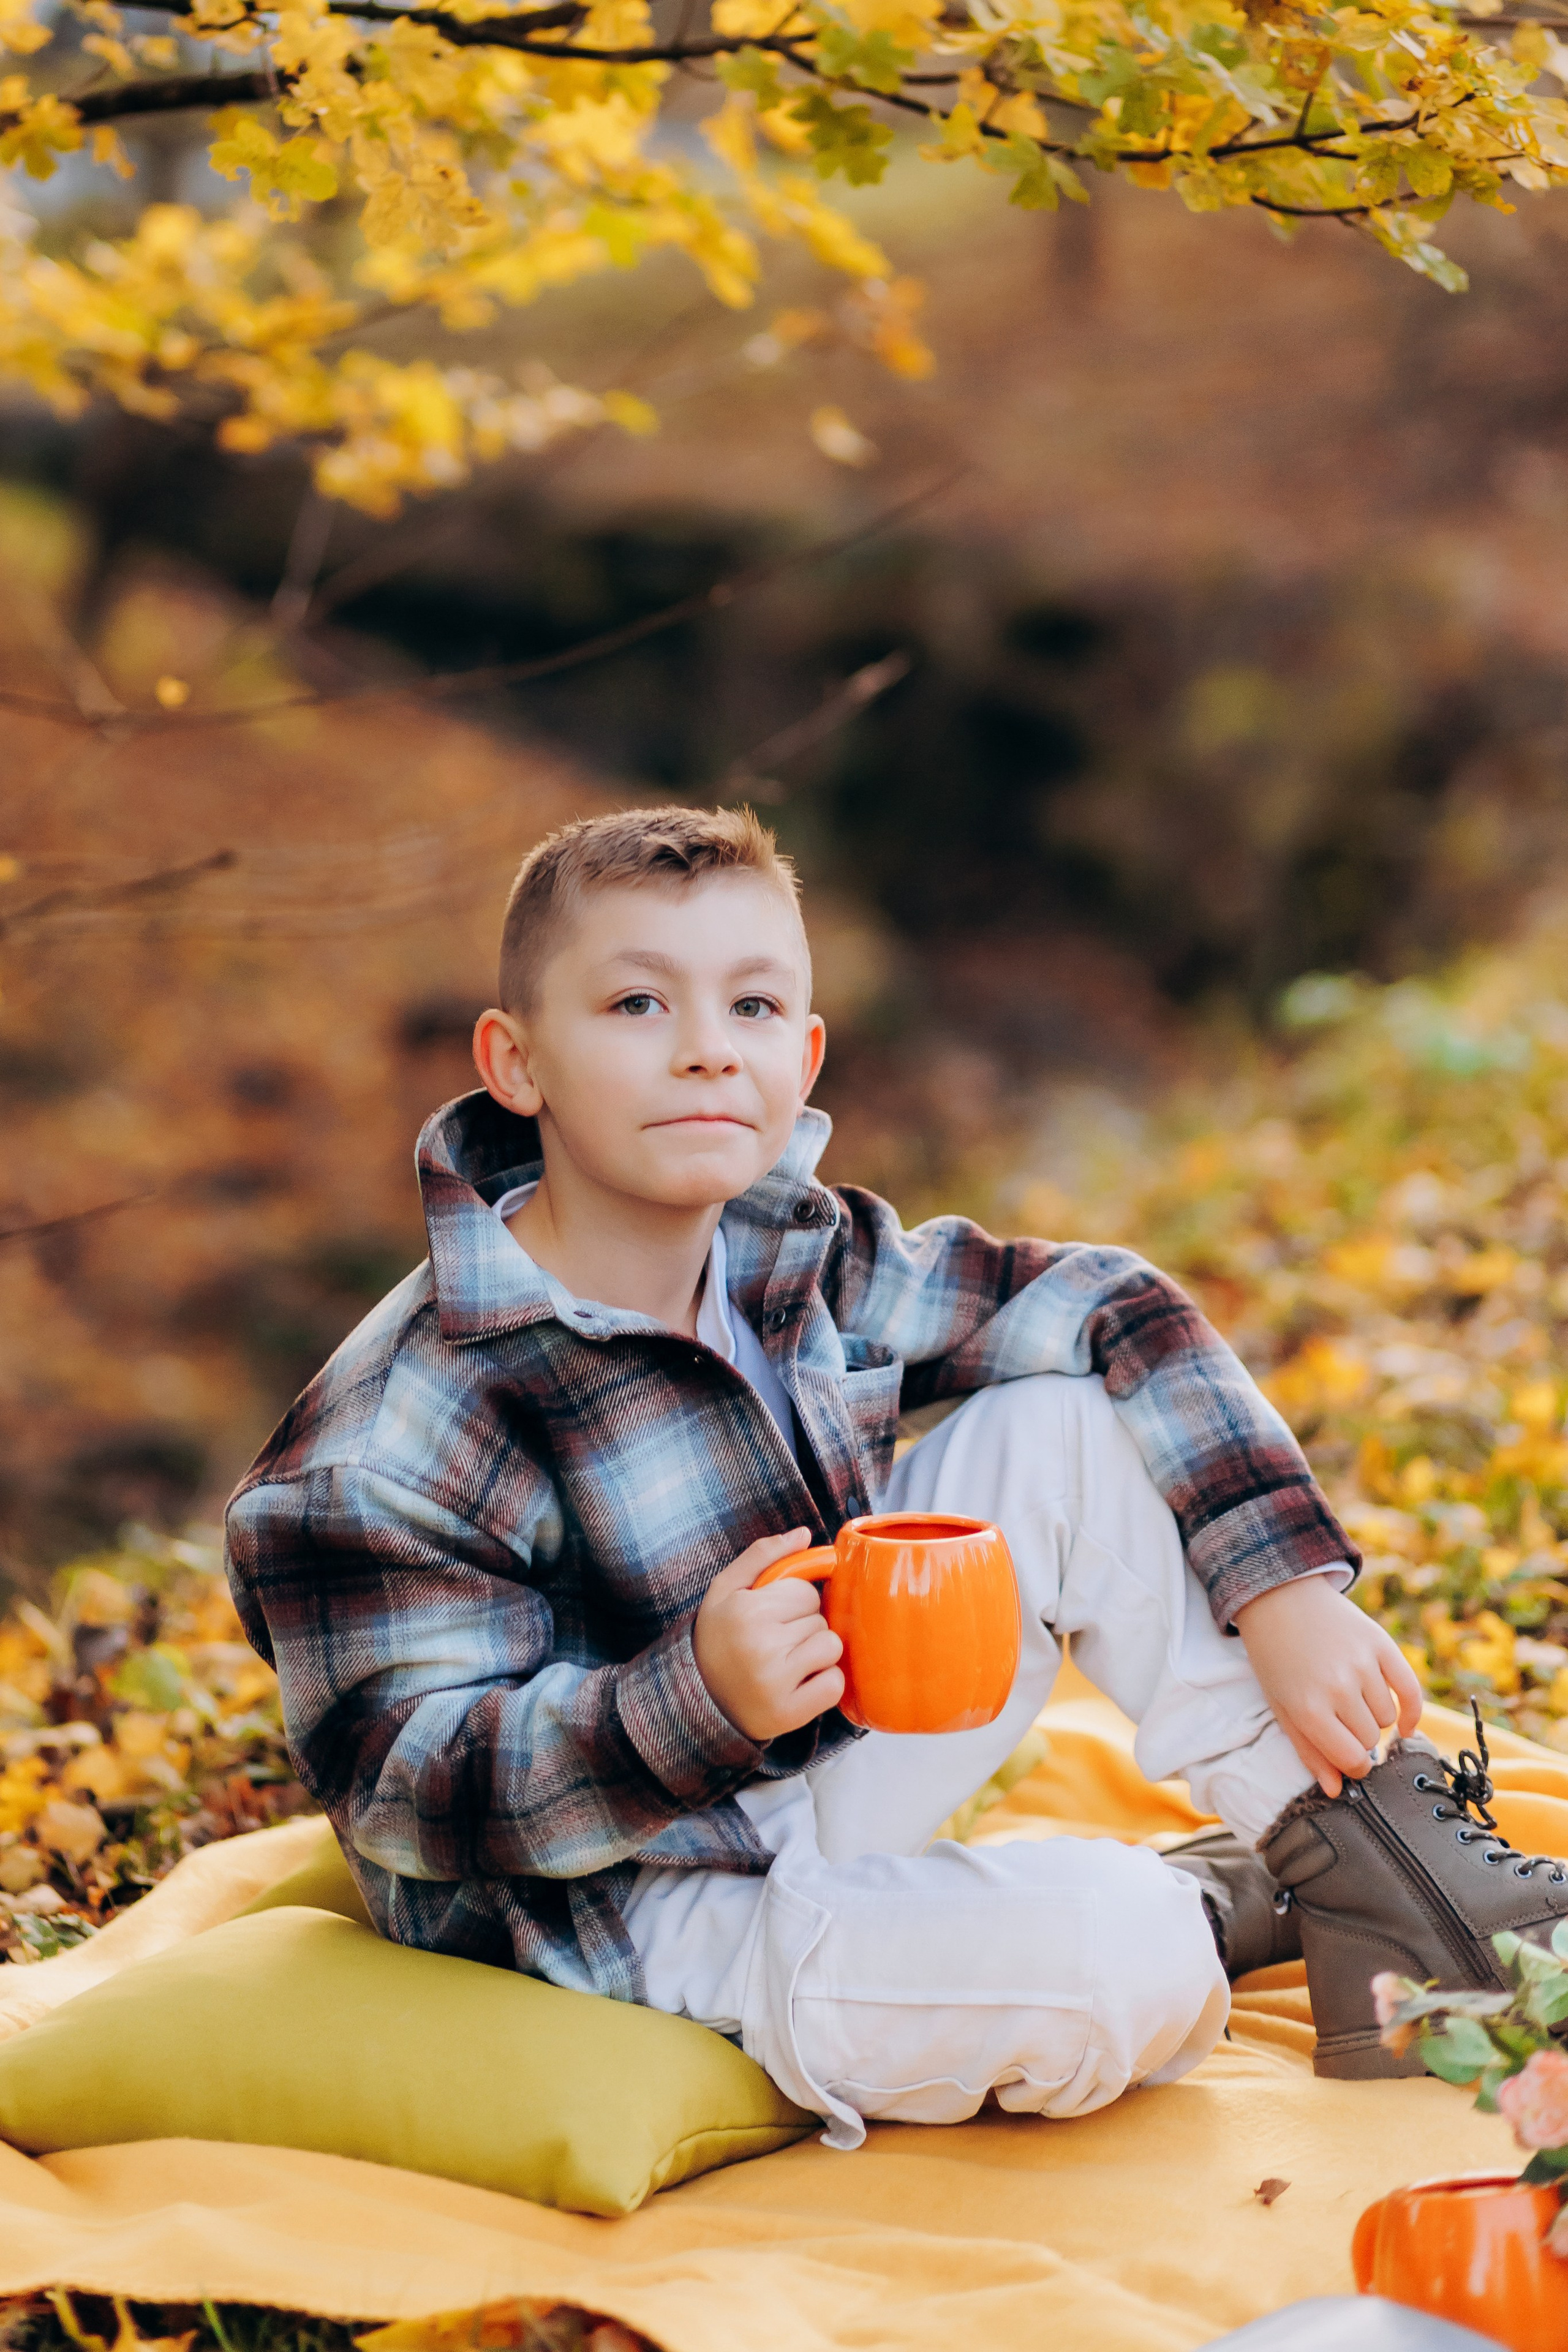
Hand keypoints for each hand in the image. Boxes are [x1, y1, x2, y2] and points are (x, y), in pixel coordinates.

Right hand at [693, 1530, 845, 1741]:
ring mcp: (775, 1682)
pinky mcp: (787, 1713)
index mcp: (746, 1610)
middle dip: (805, 1627)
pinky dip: (825, 1683)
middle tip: (777, 1642)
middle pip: (820, 1620)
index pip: (807, 1592)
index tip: (773, 1617)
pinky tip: (800, 1683)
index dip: (795, 1602)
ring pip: (831, 1648)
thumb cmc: (719, 1637)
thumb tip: (805, 1534)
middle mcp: (760, 1645)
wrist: (699, 1699)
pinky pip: (834, 1685)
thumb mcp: (726, 1589)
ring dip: (817, 1653)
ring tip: (788, 1661)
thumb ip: (764, 1555)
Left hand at [1234, 1575, 1424, 1797]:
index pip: (1352, 1759)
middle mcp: (1338, 1688)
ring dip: (1374, 1717)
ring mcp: (1362, 1664)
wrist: (1280, 1600)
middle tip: (1339, 1720)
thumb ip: (1309, 1751)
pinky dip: (1410, 1712)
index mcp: (1308, 1709)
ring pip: (1388, 1717)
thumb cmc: (1276, 1660)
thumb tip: (1335, 1791)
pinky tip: (1403, 1725)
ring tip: (1351, 1699)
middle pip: (1370, 1739)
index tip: (1350, 1762)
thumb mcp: (1281, 1707)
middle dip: (1358, 1737)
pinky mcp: (1381, 1643)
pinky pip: (1410, 1690)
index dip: (1354, 1767)